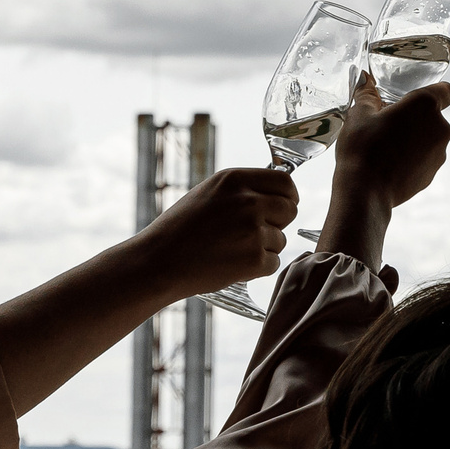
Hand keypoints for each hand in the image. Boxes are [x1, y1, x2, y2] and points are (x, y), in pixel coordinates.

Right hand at [134, 165, 297, 295]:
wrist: (159, 262)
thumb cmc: (180, 229)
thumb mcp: (208, 193)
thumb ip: (242, 190)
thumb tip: (276, 194)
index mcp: (235, 179)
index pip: (285, 182)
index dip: (288, 197)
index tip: (282, 207)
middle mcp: (248, 201)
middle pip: (290, 210)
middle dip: (278, 223)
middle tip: (253, 233)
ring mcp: (253, 230)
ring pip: (281, 240)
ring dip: (264, 248)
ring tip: (231, 250)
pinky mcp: (254, 259)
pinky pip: (273, 263)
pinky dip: (257, 269)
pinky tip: (232, 265)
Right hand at [332, 71, 449, 210]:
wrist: (366, 191)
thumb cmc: (363, 148)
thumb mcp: (359, 114)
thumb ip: (367, 94)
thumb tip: (366, 79)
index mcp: (425, 105)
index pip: (445, 90)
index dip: (432, 91)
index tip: (413, 98)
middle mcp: (440, 127)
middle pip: (432, 116)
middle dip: (413, 118)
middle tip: (386, 123)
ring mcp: (439, 153)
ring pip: (429, 139)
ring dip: (413, 139)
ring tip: (385, 146)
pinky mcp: (432, 174)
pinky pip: (424, 159)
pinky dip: (412, 158)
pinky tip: (389, 164)